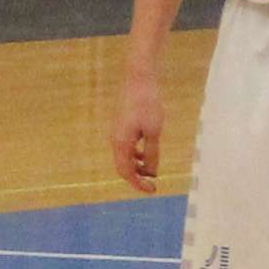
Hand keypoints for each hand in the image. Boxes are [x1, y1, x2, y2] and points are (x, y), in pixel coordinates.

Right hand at [108, 57, 167, 193]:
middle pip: (123, 167)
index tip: (152, 190)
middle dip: (137, 178)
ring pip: (124, 157)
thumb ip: (152, 154)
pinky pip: (125, 147)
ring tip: (152, 172)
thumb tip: (152, 173)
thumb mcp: (154, 131)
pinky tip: (147, 154)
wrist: (138, 78)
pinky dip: (135, 156)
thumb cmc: (148, 103)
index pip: (126, 172)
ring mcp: (116, 132)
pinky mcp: (120, 125)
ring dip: (137, 167)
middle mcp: (115, 139)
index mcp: (121, 143)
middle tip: (152, 185)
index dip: (138, 184)